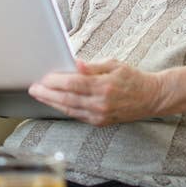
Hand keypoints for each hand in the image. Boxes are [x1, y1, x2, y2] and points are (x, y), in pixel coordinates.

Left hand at [28, 59, 163, 125]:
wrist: (151, 98)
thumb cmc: (133, 78)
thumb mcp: (114, 65)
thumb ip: (93, 67)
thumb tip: (76, 64)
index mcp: (104, 86)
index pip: (73, 84)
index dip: (55, 81)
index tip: (44, 77)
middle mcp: (101, 103)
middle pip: (67, 99)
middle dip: (47, 94)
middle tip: (33, 88)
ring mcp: (100, 115)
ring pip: (69, 109)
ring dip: (51, 102)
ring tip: (40, 95)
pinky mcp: (100, 122)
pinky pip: (77, 115)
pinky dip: (64, 109)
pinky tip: (55, 103)